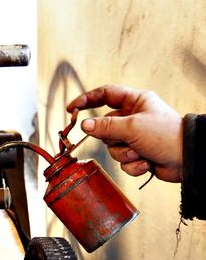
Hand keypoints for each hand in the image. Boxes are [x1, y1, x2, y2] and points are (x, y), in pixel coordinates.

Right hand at [67, 85, 182, 181]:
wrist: (188, 159)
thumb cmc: (165, 135)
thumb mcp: (132, 127)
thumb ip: (105, 126)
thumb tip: (84, 125)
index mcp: (135, 102)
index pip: (105, 95)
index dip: (86, 100)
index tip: (71, 109)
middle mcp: (134, 118)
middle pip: (105, 126)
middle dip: (112, 138)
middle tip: (123, 140)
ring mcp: (136, 137)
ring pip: (113, 147)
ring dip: (124, 154)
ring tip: (140, 153)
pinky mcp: (139, 154)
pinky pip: (123, 161)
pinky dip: (133, 165)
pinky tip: (147, 163)